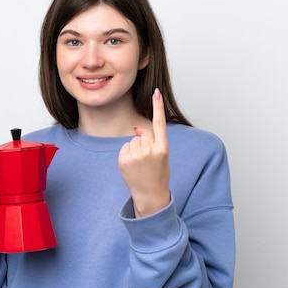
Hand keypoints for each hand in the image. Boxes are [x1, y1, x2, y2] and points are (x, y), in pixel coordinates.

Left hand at [118, 88, 170, 217]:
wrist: (150, 195)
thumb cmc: (158, 174)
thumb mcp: (161, 156)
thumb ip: (152, 140)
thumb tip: (136, 128)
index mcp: (163, 149)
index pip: (159, 123)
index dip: (158, 107)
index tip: (156, 92)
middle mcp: (150, 151)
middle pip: (144, 132)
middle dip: (145, 141)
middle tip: (149, 159)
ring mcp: (136, 156)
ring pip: (134, 139)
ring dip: (136, 148)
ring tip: (141, 164)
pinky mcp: (123, 160)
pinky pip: (125, 147)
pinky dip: (128, 153)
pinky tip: (133, 165)